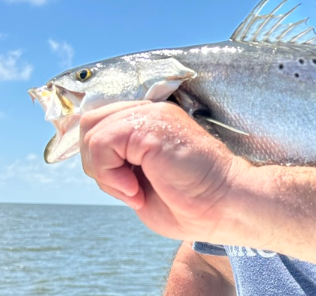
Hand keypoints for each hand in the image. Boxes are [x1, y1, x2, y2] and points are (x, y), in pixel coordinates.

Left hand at [79, 100, 248, 241]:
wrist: (225, 204)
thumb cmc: (191, 202)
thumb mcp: (141, 180)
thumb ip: (117, 163)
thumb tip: (90, 160)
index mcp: (152, 119)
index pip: (102, 120)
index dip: (97, 153)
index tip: (120, 184)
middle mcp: (151, 110)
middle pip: (90, 121)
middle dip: (96, 162)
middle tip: (127, 188)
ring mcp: (152, 113)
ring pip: (92, 130)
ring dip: (102, 169)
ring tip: (133, 190)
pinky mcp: (150, 126)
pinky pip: (102, 142)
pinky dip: (109, 172)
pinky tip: (135, 189)